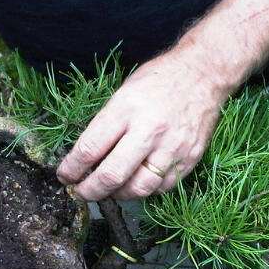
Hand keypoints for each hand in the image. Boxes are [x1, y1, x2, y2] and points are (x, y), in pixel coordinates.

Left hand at [56, 50, 228, 200]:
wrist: (203, 73)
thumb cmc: (159, 80)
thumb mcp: (124, 93)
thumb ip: (107, 124)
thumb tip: (86, 156)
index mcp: (127, 109)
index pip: (90, 149)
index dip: (72, 169)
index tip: (65, 176)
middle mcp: (149, 130)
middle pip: (112, 175)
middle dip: (90, 191)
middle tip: (81, 193)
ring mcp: (172, 146)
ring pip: (138, 188)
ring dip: (118, 195)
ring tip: (110, 190)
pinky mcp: (189, 158)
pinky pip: (162, 187)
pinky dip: (146, 190)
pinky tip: (137, 182)